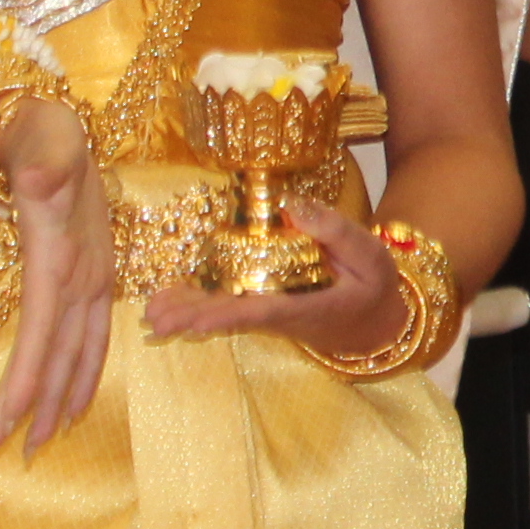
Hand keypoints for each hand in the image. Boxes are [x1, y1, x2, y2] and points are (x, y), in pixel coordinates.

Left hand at [0, 94, 113, 462]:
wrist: (54, 117)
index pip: (43, 333)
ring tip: (36, 444)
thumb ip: (43, 158)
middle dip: (38, 411)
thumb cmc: (38, 129)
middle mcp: (88, 276)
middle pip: (63, 357)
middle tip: (2, 456)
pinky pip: (87, 339)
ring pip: (81, 354)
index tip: (0, 426)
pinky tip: (68, 399)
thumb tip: (36, 182)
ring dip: (61, 401)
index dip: (26, 383)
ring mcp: (94, 279)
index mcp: (67, 256)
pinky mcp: (89, 278)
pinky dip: (77, 375)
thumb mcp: (42, 133)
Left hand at [141, 199, 409, 363]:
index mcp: (309, 307)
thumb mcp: (372, 256)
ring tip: (150, 315)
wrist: (379, 323)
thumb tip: (292, 205)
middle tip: (155, 322)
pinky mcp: (264, 309)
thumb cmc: (375, 287)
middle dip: (193, 319)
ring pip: (223, 315)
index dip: (228, 314)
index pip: (263, 312)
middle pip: (231, 320)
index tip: (197, 320)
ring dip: (187, 314)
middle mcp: (281, 317)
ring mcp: (270, 316)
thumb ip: (338, 231)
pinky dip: (196, 306)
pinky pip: (226, 308)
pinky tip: (167, 304)